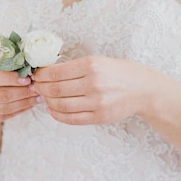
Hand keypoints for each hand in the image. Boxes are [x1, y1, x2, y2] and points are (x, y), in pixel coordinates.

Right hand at [0, 58, 41, 124]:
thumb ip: (8, 65)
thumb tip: (30, 69)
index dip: (12, 79)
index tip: (28, 79)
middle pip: (0, 95)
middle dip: (22, 92)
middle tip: (36, 89)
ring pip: (3, 108)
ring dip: (24, 103)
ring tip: (36, 97)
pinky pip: (3, 116)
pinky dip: (19, 110)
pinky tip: (28, 104)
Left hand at [32, 56, 154, 124]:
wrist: (144, 90)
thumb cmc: (119, 73)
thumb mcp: (99, 61)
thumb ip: (75, 67)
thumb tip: (47, 73)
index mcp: (91, 65)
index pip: (55, 73)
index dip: (41, 76)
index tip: (36, 76)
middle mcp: (93, 84)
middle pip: (55, 89)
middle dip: (41, 88)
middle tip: (36, 87)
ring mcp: (96, 102)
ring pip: (60, 105)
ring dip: (47, 102)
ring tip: (45, 97)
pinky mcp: (98, 117)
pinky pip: (70, 119)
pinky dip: (57, 115)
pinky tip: (53, 109)